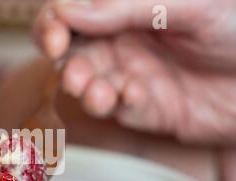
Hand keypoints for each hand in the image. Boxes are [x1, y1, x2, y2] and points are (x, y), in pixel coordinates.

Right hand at [33, 0, 235, 144]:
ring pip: (88, 84)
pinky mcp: (144, 109)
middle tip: (75, 74)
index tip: (55, 38)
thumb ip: (126, 6)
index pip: (73, 11)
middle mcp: (121, 41)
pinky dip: (120, 104)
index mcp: (126, 8)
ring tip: (101, 93)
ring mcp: (130, 75)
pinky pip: (119, 109)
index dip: (53, 23)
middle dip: (65, 63)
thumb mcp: (189, 4)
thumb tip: (69, 9)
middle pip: (71, 51)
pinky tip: (136, 96)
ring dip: (87, 90)